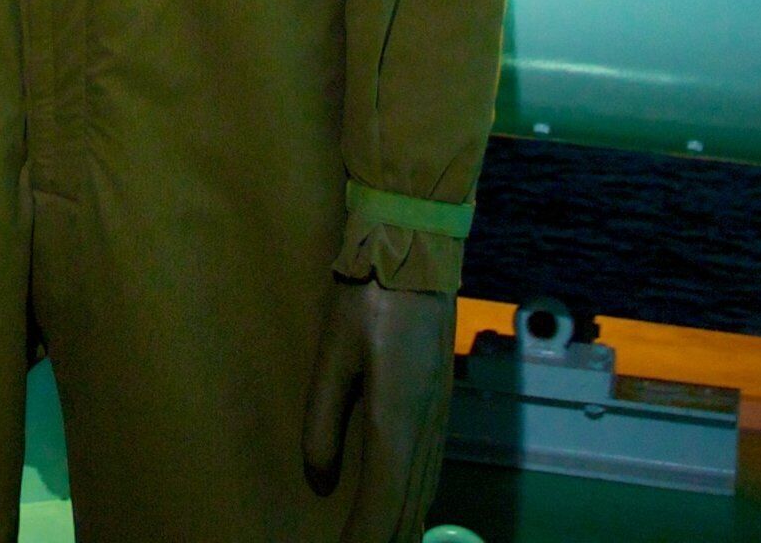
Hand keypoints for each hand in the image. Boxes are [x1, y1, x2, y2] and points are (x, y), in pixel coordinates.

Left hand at [300, 277, 458, 541]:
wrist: (417, 247)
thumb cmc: (367, 294)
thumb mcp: (333, 353)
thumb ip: (322, 418)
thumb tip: (319, 477)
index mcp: (399, 414)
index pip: (385, 498)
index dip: (366, 537)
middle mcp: (428, 424)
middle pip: (410, 504)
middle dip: (386, 539)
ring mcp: (440, 415)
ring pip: (425, 490)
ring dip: (404, 524)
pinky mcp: (441, 404)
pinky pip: (430, 469)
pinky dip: (416, 500)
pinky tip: (406, 510)